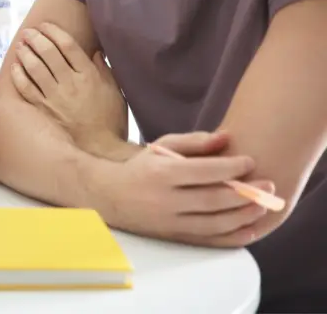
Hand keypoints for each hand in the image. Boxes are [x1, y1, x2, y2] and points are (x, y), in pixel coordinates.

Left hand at [11, 22, 127, 139]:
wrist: (100, 148)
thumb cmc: (111, 119)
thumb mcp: (115, 91)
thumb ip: (104, 69)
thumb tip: (95, 51)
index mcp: (89, 76)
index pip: (68, 46)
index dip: (54, 32)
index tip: (46, 25)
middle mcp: (70, 83)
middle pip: (48, 53)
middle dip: (36, 39)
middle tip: (29, 32)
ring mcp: (55, 97)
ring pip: (35, 68)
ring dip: (26, 54)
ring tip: (21, 45)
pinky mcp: (44, 109)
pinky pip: (27, 89)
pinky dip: (19, 76)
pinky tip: (15, 67)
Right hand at [96, 131, 275, 246]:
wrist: (110, 197)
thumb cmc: (142, 168)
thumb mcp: (160, 147)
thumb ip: (193, 142)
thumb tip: (226, 137)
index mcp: (161, 173)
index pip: (203, 171)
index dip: (231, 167)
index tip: (250, 161)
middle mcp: (165, 200)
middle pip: (212, 199)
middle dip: (245, 192)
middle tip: (268, 185)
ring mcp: (169, 221)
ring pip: (214, 223)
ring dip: (243, 216)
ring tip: (263, 206)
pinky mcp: (174, 237)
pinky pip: (208, 240)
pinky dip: (232, 238)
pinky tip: (250, 230)